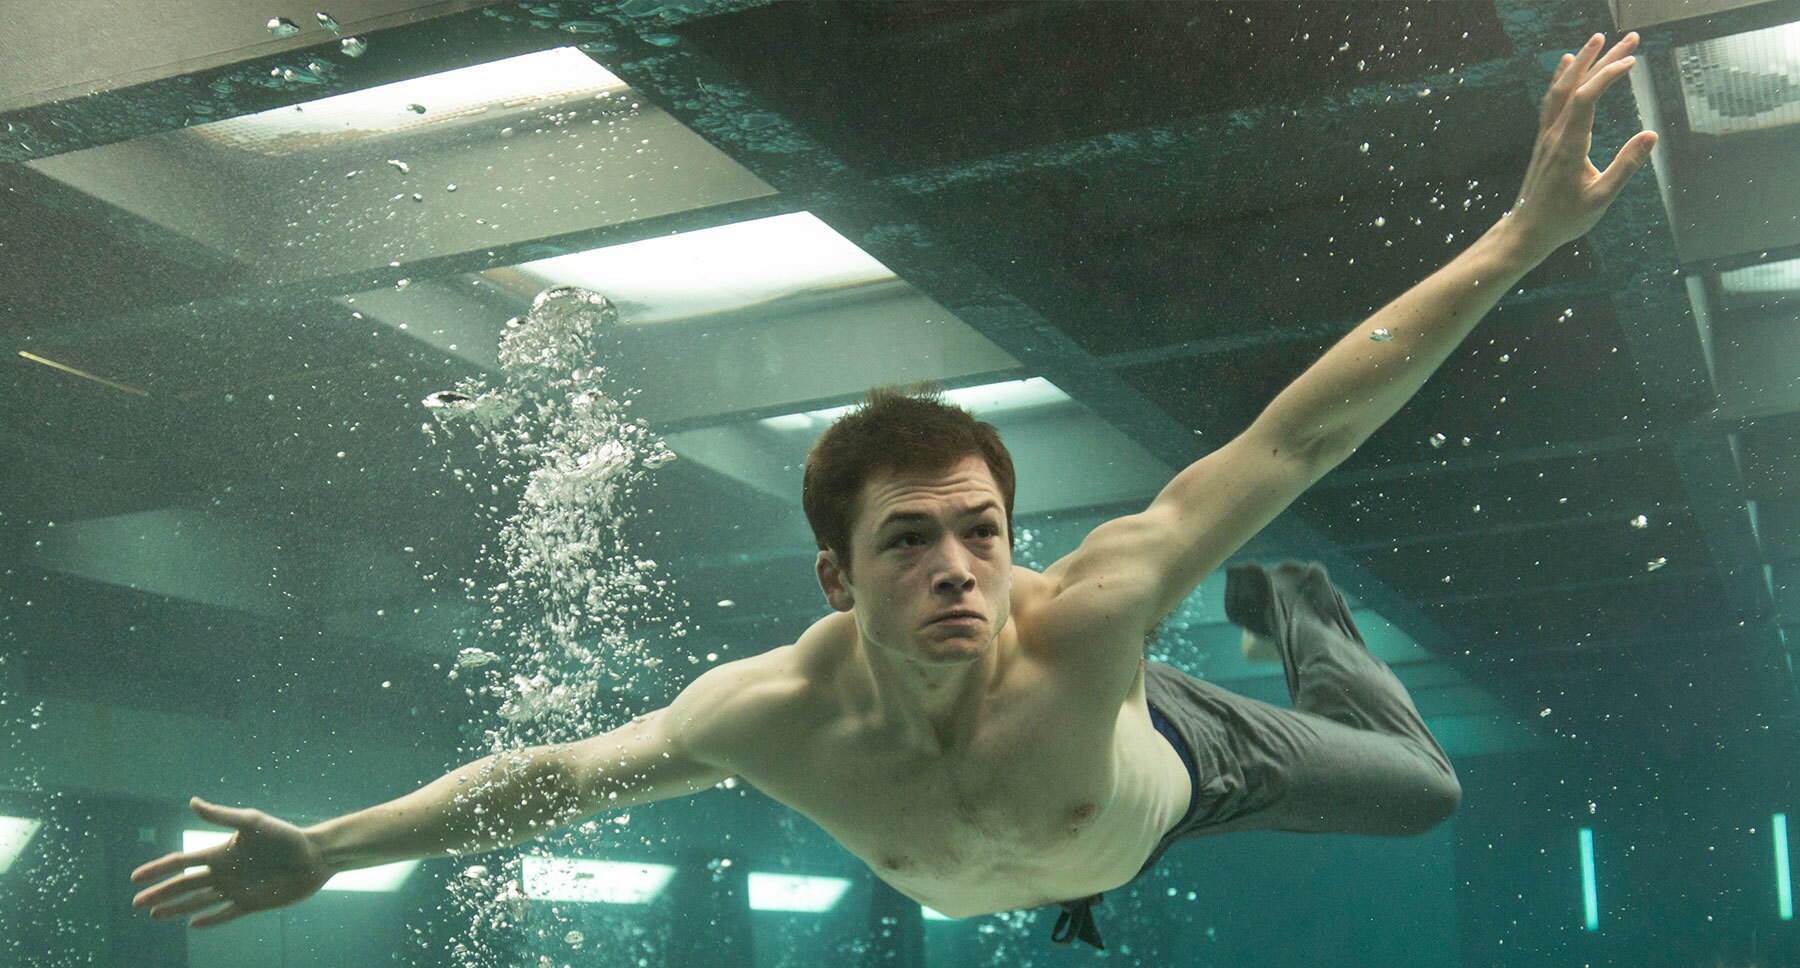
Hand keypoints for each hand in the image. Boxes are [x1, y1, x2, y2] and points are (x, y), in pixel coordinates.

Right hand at [130, 797, 331, 928]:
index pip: (181, 863)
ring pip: (198, 902)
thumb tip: (193, 802)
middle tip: (136, 903)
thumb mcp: (253, 823)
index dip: (158, 870)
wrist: (314, 856)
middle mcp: (225, 872)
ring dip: (176, 909)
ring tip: (154, 915)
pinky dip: (209, 920)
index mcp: (221, 852)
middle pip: (184, 886)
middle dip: (160, 894)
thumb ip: (222, 816)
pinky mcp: (251, 904)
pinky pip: (225, 914)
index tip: (134, 877)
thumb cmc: (285, 836)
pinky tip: (193, 924)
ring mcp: (236, 889)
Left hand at [1503, 32, 1658, 255]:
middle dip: (1602, 58)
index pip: (1586, 98)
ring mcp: (1546, 135)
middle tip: (1630, 38)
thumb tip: (1651, 136)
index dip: (1607, 75)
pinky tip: (1567, 64)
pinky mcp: (1544, 140)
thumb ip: (1625, 166)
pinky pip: (1551, 101)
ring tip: (1598, 39)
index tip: (1632, 60)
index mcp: (1568, 146)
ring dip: (1580, 62)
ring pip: (1560, 90)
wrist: (1526, 230)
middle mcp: (1554, 134)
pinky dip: (1561, 78)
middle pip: (1576, 86)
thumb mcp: (1601, 198)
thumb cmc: (1564, 219)